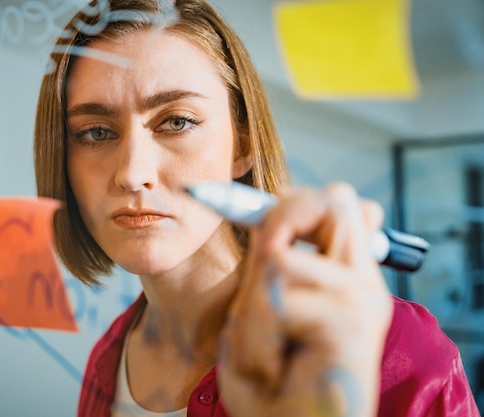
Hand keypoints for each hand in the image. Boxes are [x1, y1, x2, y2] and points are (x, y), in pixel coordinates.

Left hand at [217, 183, 393, 416]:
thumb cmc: (275, 380)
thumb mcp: (265, 308)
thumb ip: (278, 259)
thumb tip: (284, 209)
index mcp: (345, 275)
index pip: (338, 203)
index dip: (294, 201)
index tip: (264, 233)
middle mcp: (361, 282)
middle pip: (335, 201)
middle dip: (281, 221)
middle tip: (264, 267)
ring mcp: (362, 299)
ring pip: (285, 253)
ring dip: (256, 301)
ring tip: (264, 343)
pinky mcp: (353, 321)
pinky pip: (275, 300)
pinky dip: (256, 333)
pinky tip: (271, 364)